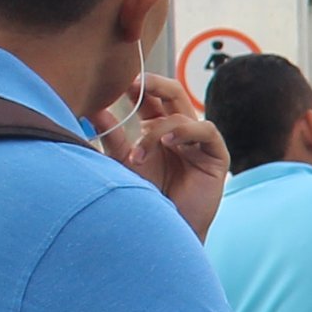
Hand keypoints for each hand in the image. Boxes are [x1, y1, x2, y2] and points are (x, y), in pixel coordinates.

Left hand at [102, 72, 227, 235]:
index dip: (138, 87)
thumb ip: (113, 139)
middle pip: (172, 94)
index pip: (150, 98)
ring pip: (182, 114)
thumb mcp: (124, 165)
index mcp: (158, 130)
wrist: (167, 230)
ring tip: (140, 150)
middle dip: (154, 84)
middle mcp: (180, 132)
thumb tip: (95, 111)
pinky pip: (205, 130)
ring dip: (158, 129)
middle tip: (134, 83)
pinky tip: (168, 143)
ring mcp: (199, 143)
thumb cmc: (147, 199)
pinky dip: (185, 131)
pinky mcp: (216, 156)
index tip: (118, 82)